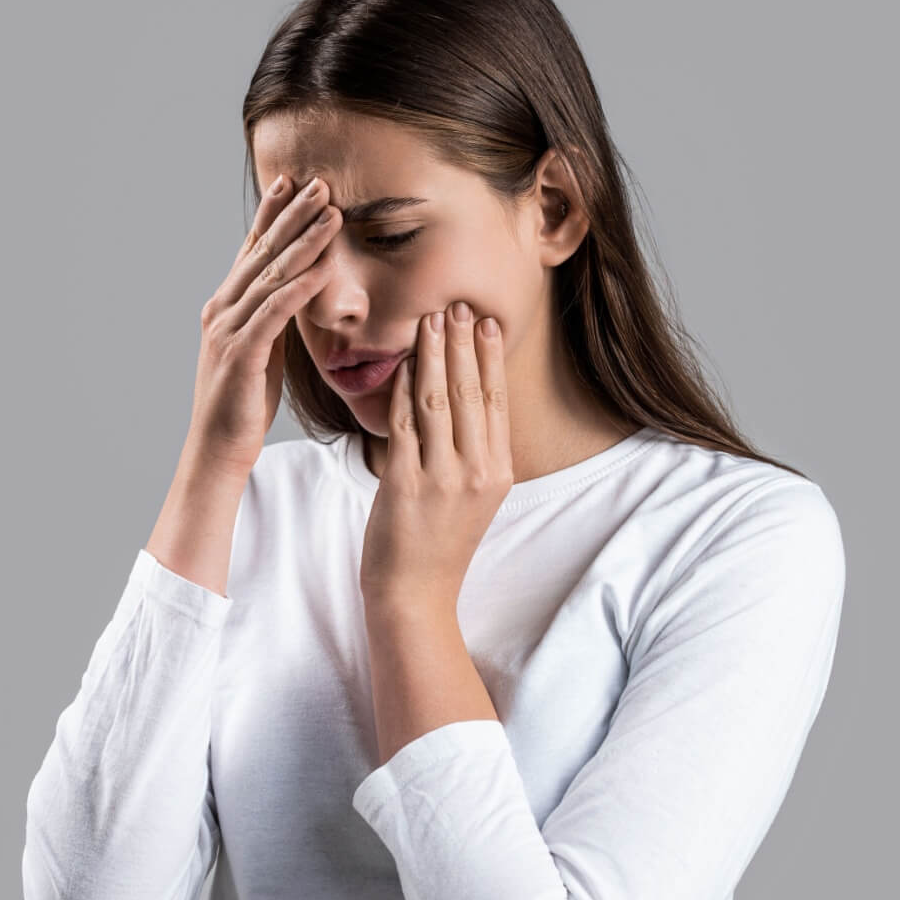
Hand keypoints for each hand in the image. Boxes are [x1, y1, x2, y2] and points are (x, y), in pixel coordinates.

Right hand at [186, 175, 341, 477]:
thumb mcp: (261, 349)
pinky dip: (300, 287)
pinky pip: (275, 312)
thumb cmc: (242, 402)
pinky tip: (322, 267)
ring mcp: (228, 329)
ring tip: (331, 213)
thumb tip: (295, 292)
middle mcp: (222, 309)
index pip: (251, 249)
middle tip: (320, 183)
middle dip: (292, 214)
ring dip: (304, 242)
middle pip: (262, 251)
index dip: (271, 213)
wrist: (216, 448)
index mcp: (226, 305)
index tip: (292, 182)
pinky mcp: (241, 353)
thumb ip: (272, 317)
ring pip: (271, 275)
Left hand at [360, 301, 512, 608]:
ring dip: (433, 354)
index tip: (484, 321)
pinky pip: (404, 423)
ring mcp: (442, 478)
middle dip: (462, 343)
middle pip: (470, 391)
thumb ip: (473, 451)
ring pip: (438, 400)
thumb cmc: (437, 544)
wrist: (415, 595)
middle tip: (456, 304)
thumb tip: (464, 397)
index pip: (494, 400)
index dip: (488, 357)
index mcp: (498, 472)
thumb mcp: (473, 496)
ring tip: (430, 320)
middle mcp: (476, 471)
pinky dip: (403, 388)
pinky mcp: (406, 484)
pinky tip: (402, 363)